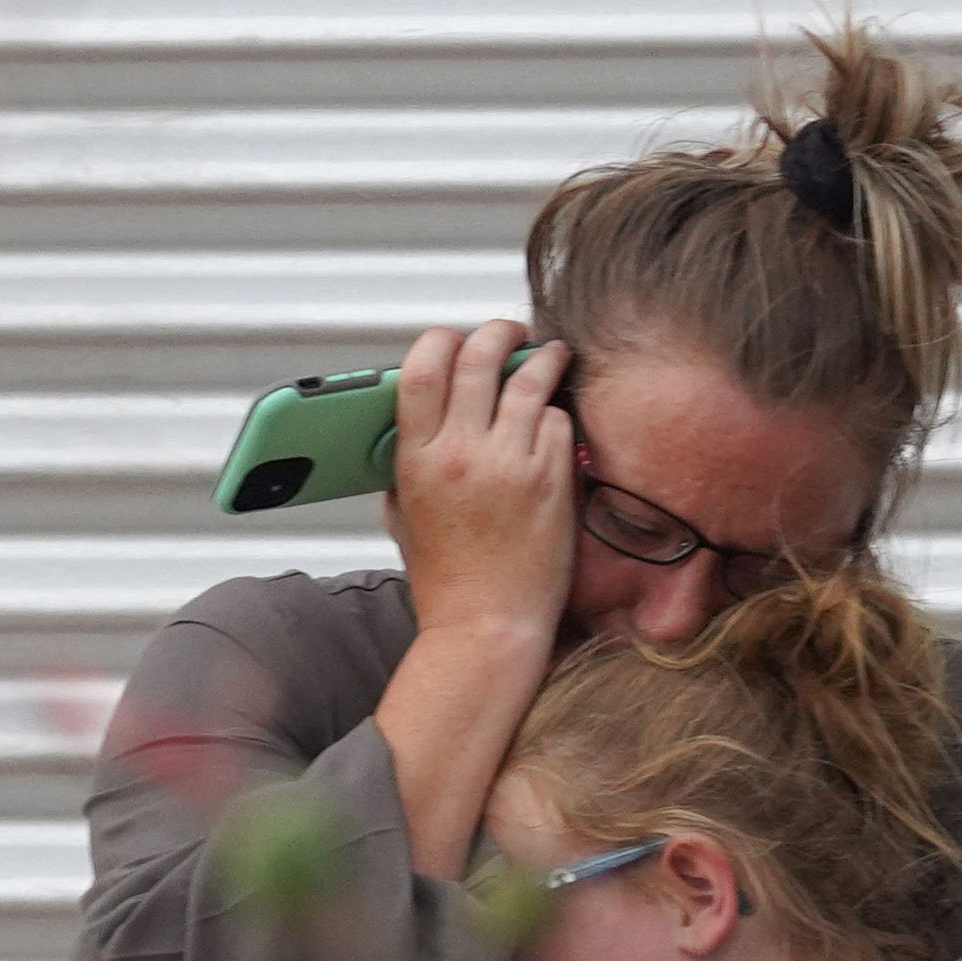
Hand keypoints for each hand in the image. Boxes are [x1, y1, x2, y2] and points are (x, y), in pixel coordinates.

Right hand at [382, 320, 575, 644]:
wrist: (487, 629)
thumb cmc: (448, 583)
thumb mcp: (404, 517)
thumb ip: (404, 467)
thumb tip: (413, 426)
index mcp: (415, 459)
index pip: (419, 367)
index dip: (440, 340)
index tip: (454, 337)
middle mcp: (460, 453)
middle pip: (479, 356)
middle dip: (499, 332)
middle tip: (512, 331)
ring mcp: (508, 463)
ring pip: (529, 379)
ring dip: (542, 359)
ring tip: (550, 357)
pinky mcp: (550, 479)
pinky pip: (557, 421)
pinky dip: (557, 417)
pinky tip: (554, 426)